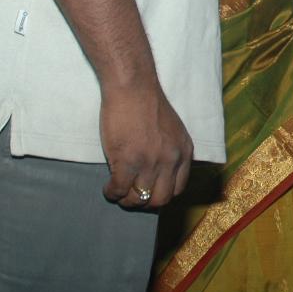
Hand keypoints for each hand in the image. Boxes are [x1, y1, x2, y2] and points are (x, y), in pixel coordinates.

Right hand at [99, 82, 192, 209]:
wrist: (133, 87)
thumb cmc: (147, 103)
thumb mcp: (172, 130)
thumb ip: (171, 150)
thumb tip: (160, 171)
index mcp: (184, 152)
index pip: (178, 188)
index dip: (162, 194)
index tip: (150, 192)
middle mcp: (171, 160)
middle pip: (161, 199)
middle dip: (145, 203)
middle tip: (133, 197)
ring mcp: (150, 163)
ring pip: (140, 198)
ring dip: (127, 200)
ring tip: (119, 193)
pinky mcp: (128, 161)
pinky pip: (120, 189)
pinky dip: (112, 192)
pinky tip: (108, 188)